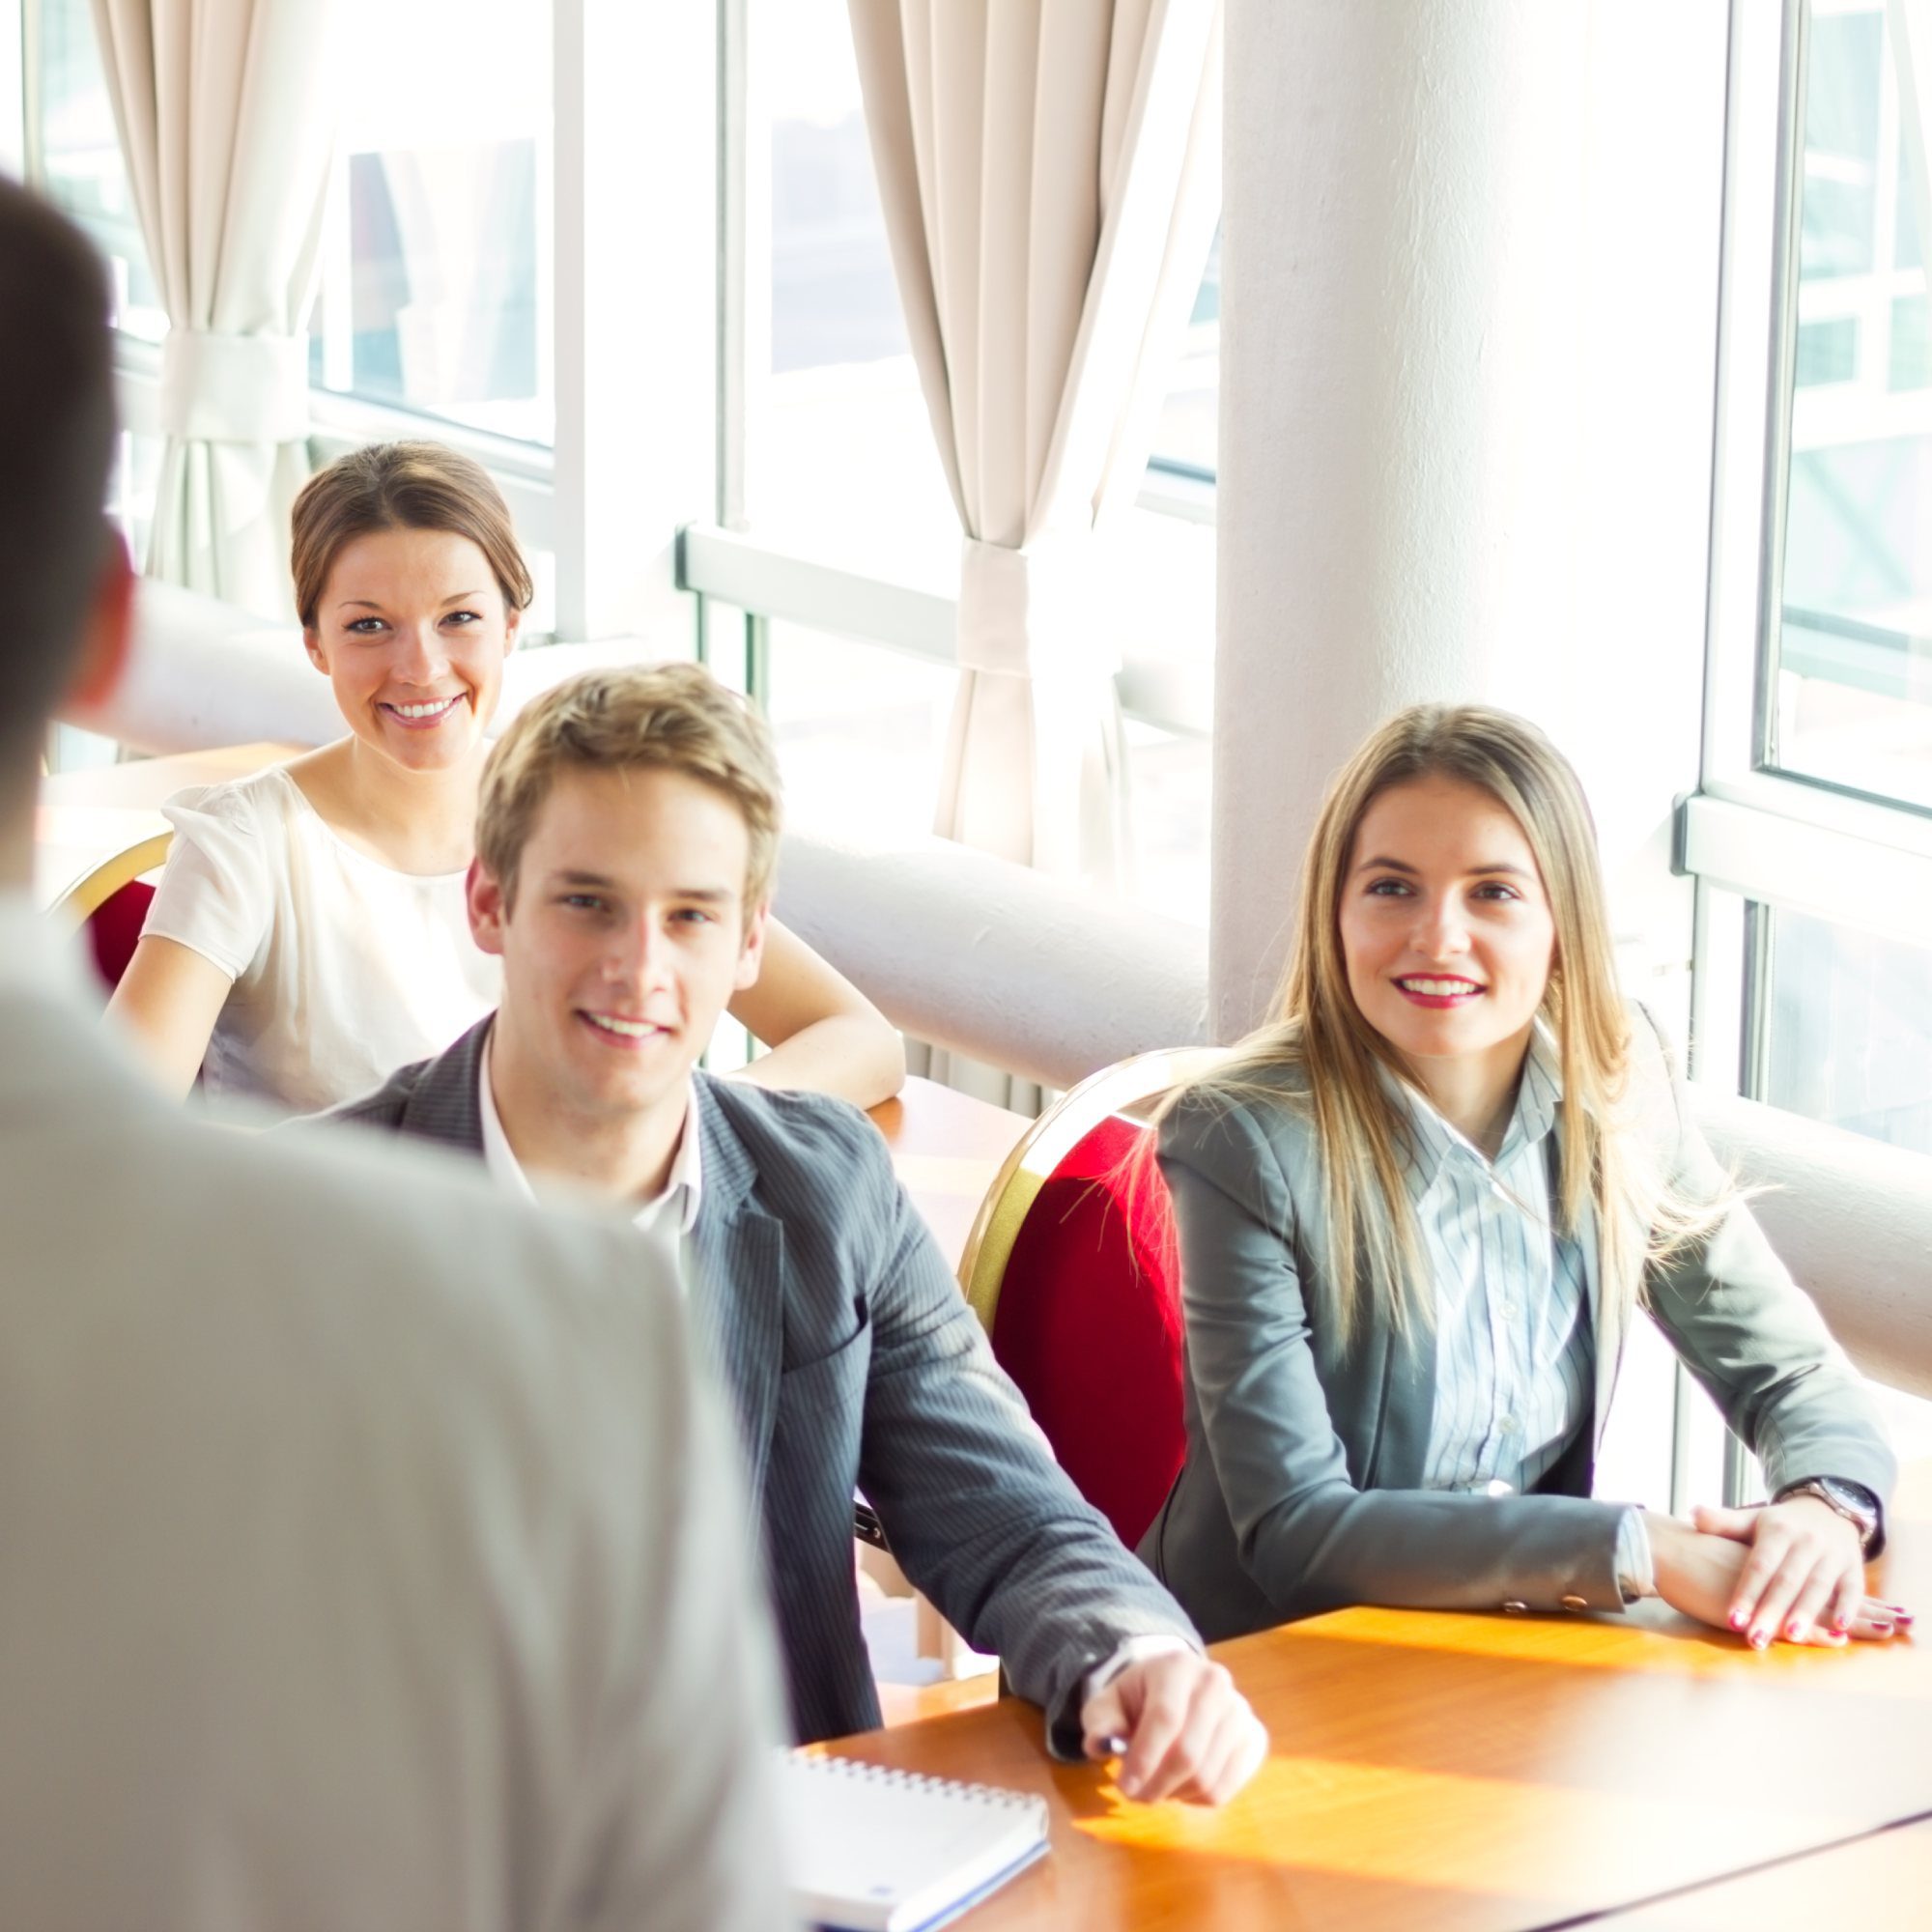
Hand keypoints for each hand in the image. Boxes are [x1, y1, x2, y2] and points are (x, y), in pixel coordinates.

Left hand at [1079, 1651, 1266, 1805]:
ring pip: (1207, 1777)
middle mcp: (1216, 1683)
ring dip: (1174, 1794)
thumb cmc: (1139, 1699)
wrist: (1178, 1688)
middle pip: (1188, 1752)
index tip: (1125, 1788)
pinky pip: (1226, 1788)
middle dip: (1156, 1785)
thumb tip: (1101, 1744)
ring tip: (1156, 1787)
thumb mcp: (1109, 1702)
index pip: (1165, 1718)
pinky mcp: (1254, 1738)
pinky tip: (1182, 1786)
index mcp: (1177, 1666)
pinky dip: (1197, 1800)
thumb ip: (1100, 1721)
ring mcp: (1241, 1711)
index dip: (1144, 1758)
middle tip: (1136, 1796)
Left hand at [1691, 1498, 1910, 1647]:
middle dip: (1771, 1611)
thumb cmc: (1780, 1525)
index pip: (1759, 1565)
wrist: (1826, 1509)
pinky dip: (1848, 1608)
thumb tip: (1694, 1514)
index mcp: (1777, 1531)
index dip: (1746, 1592)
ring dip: (1806, 1612)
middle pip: (1786, 1580)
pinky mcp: (1854, 1567)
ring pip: (1819, 1586)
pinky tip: (1838, 1629)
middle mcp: (1806, 1542)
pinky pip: (1853, 1588)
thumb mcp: (1753, 1520)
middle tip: (1755, 1639)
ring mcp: (1832, 1555)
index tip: (1732, 1619)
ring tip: (1790, 1636)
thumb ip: (1725, 1523)